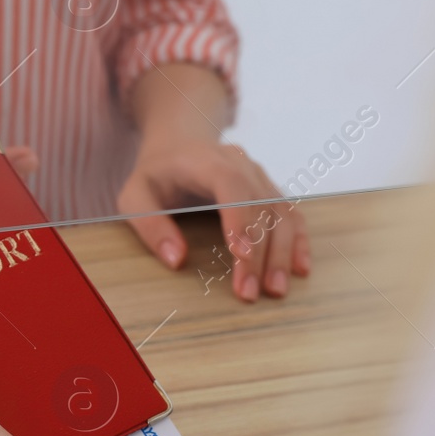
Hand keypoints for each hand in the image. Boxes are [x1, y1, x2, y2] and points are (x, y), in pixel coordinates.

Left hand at [117, 63, 308, 301]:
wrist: (179, 143)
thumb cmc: (155, 174)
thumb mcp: (134, 197)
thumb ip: (150, 225)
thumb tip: (176, 260)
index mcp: (206, 160)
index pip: (231, 185)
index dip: (239, 219)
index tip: (240, 255)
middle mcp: (240, 164)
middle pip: (260, 205)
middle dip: (258, 252)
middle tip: (250, 292)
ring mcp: (259, 176)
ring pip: (281, 212)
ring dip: (282, 252)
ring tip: (275, 290)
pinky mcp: (269, 190)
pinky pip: (291, 214)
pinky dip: (298, 241)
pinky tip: (300, 269)